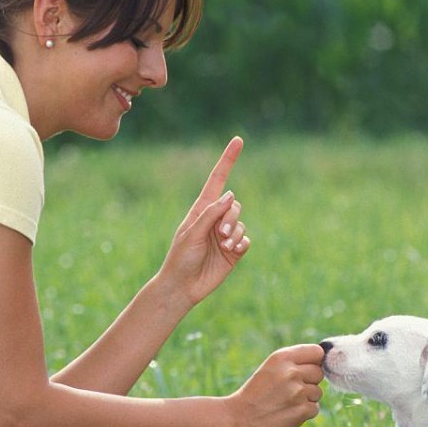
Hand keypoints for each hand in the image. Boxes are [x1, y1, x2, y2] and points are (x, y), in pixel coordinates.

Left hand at [158, 137, 251, 306]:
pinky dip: (241, 244)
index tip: (238, 140)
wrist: (183, 286)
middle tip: (221, 235)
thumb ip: (210, 214)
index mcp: (201, 210)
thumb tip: (230, 196)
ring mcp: (226, 235)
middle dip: (231, 218)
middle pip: (234, 205)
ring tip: (224, 246)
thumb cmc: (180, 258)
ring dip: (235, 233)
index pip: (217, 180)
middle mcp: (215, 219)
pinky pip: (247, 240)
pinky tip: (231, 253)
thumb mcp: (191, 233)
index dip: (228, 160)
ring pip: (241, 222)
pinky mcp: (235, 250)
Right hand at [226, 344, 325, 426]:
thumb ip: (295, 362)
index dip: (314, 361)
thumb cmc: (255, 393)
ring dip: (306, 399)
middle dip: (309, 381)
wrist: (238, 418)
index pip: (317, 352)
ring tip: (285, 402)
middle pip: (319, 373)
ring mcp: (298, 392)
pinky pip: (314, 409)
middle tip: (288, 390)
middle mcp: (292, 371)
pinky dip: (303, 413)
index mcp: (283, 356)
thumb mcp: (270, 368)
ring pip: (318, 392)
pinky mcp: (302, 410)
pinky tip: (286, 413)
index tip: (305, 369)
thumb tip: (323, 363)